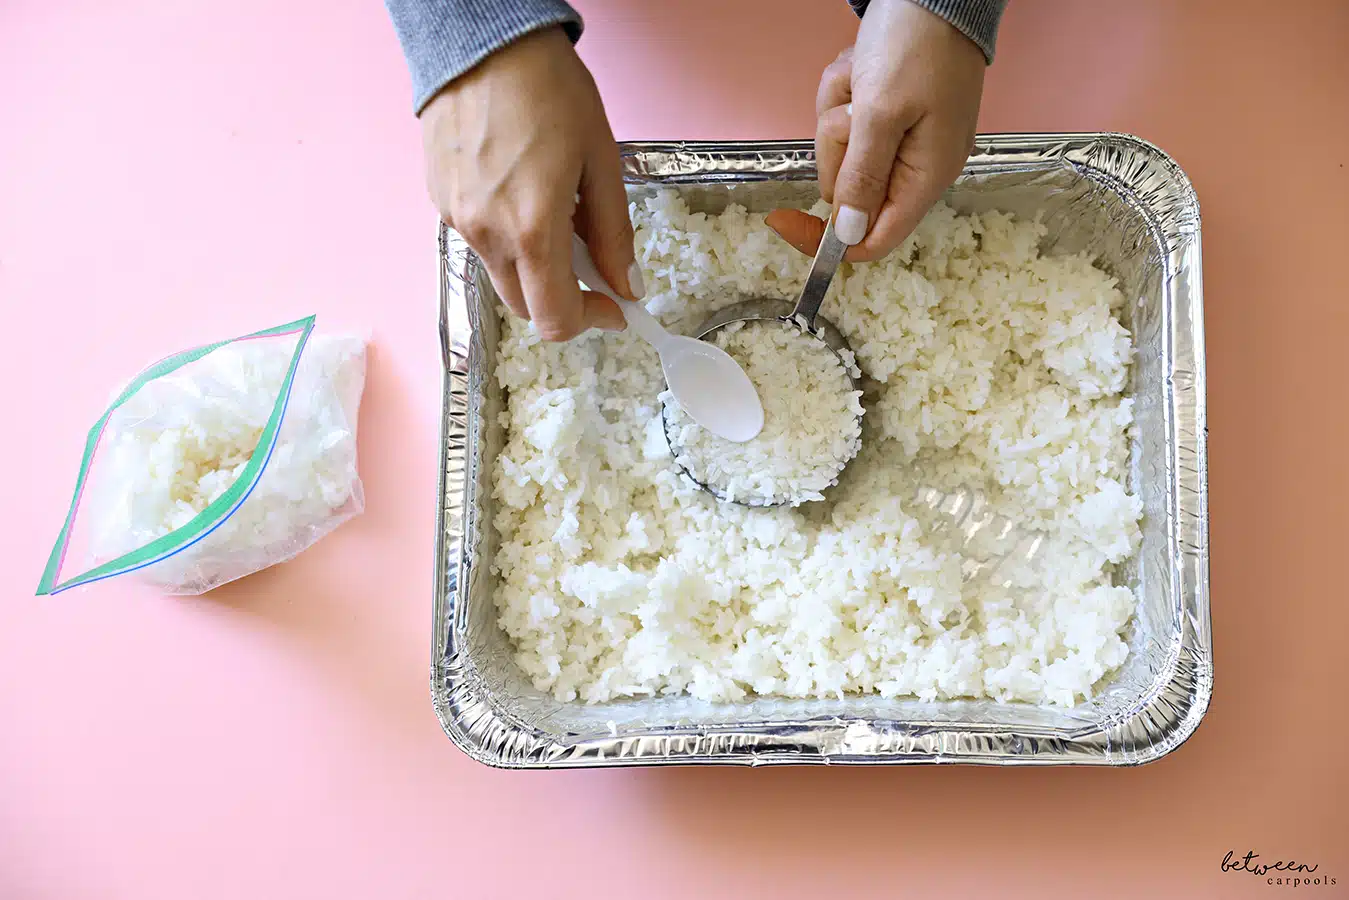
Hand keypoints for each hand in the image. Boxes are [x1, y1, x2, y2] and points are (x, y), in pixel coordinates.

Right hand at [420, 27, 637, 340]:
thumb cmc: (547, 88)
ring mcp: (456, 220)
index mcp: (532, 229)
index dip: (591, 320)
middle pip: (526, 306)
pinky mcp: (439, 202)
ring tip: (553, 211)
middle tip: (589, 259)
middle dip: (562, 297)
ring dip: (533, 266)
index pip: (556, 319)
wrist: (481, 41)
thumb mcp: (600, 159)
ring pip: (501, 275)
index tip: (613, 303)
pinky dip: (505, 237)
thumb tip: (627, 284)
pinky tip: (520, 191)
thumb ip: (614, 233)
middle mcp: (487, 235)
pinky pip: (478, 241)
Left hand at [767, 0, 985, 260]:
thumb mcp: (882, 113)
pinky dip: (842, 92)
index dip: (826, 239)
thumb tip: (848, 235)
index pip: (873, 240)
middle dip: (836, 147)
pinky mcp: (888, 114)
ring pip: (840, 151)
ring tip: (861, 77)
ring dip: (837, 111)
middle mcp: (916, 166)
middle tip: (854, 108)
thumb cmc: (917, 44)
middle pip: (847, 190)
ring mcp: (902, 139)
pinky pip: (845, 120)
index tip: (783, 219)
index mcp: (925, 177)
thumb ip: (863, 176)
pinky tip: (861, 68)